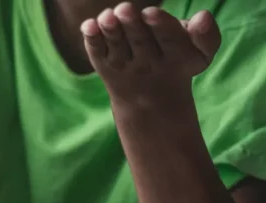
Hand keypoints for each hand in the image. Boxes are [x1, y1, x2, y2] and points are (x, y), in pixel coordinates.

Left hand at [81, 3, 220, 103]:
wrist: (150, 102)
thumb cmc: (179, 64)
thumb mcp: (200, 56)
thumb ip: (207, 37)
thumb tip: (203, 16)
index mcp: (174, 57)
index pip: (168, 40)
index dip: (160, 26)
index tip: (151, 12)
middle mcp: (147, 63)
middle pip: (139, 41)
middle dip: (132, 24)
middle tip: (124, 8)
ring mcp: (124, 65)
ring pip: (117, 47)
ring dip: (111, 31)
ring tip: (107, 16)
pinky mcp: (105, 66)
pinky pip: (97, 53)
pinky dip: (92, 40)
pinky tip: (88, 25)